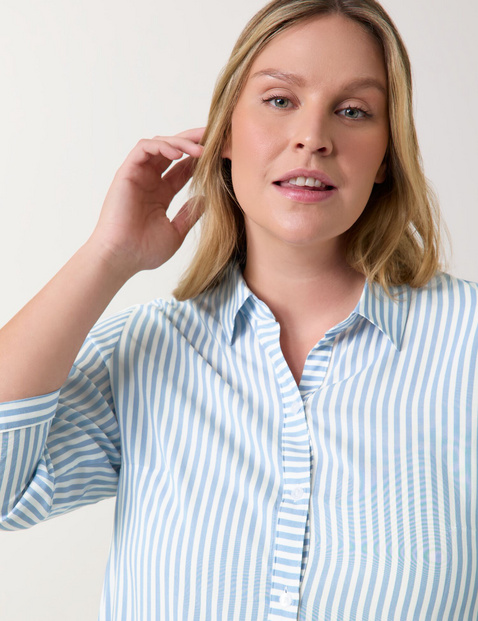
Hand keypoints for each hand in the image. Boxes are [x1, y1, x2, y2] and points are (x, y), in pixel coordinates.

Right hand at [89, 128, 204, 276]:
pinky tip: (178, 154)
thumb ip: (189, 214)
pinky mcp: (126, 173)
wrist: (122, 258)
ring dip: (180, 142)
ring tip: (200, 150)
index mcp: (161, 194)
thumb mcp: (176, 232)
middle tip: (213, 136)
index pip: (183, 168)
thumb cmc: (145, 251)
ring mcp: (137, 176)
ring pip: (159, 144)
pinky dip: (161, 146)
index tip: (220, 154)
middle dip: (193, 141)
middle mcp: (149, 181)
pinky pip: (143, 149)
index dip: (200, 159)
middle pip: (173, 150)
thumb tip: (207, 199)